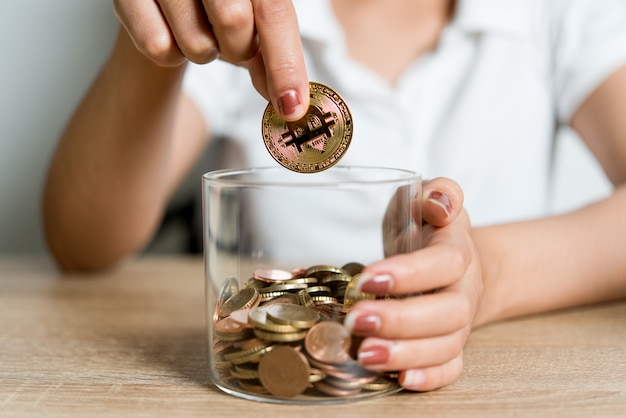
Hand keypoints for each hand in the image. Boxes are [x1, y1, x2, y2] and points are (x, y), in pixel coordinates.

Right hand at [112, 0, 308, 119]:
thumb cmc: (214, 5)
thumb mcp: (253, 21)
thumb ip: (272, 56)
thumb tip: (290, 101)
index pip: (275, 12)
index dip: (285, 65)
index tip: (292, 108)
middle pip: (235, 23)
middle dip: (239, 49)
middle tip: (232, 41)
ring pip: (196, 44)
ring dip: (204, 51)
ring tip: (197, 28)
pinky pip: (158, 48)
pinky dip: (171, 54)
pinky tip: (170, 31)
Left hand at [344, 177, 482, 390]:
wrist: (456, 262)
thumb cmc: (431, 228)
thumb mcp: (431, 199)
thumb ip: (440, 192)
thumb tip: (439, 201)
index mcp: (458, 250)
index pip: (444, 264)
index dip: (410, 274)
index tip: (368, 279)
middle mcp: (464, 290)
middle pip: (446, 312)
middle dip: (400, 320)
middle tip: (356, 321)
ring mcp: (459, 322)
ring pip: (446, 345)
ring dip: (406, 353)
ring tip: (365, 354)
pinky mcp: (451, 345)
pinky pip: (450, 367)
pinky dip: (430, 378)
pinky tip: (400, 380)